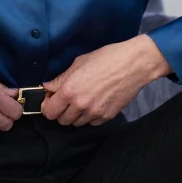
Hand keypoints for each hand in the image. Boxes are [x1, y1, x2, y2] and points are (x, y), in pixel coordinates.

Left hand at [41, 35, 166, 125]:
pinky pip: (92, 123)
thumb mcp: (79, 63)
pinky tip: (94, 103)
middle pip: (61, 121)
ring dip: (75, 115)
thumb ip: (61, 78)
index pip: (49, 112)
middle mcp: (80, 105)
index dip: (47, 107)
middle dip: (61, 111)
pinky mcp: (107, 117)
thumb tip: (47, 87)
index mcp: (70, 91)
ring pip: (76, 123)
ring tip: (82, 100)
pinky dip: (90, 116)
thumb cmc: (106, 58)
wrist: (133, 64)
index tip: (51, 100)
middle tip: (66, 100)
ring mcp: (94, 113)